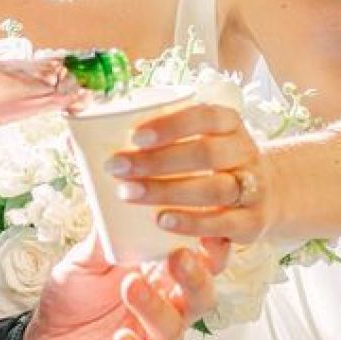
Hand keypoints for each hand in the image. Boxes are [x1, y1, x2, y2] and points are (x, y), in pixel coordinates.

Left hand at [19, 234, 226, 339]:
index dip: (211, 248)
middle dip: (195, 277)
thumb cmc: (73, 296)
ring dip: (155, 307)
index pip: (200, 262)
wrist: (43, 339)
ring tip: (131, 285)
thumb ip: (105, 237)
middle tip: (178, 257)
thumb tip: (116, 201)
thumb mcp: (85, 260)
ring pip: (172, 329)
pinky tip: (121, 339)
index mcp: (161, 277)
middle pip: (200, 297)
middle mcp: (166, 309)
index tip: (210, 227)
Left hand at [105, 102, 276, 242]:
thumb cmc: (206, 165)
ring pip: (215, 188)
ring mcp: (253, 188)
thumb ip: (148, 139)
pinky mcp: (252, 222)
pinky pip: (226, 224)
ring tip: (129, 193)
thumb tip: (80, 138)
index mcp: (229, 124)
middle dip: (157, 160)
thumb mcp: (190, 141)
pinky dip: (194, 223)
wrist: (260, 197)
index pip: (205, 115)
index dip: (171, 124)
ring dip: (169, 191)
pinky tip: (164, 221)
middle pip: (207, 153)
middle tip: (116, 167)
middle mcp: (245, 153)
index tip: (134, 136)